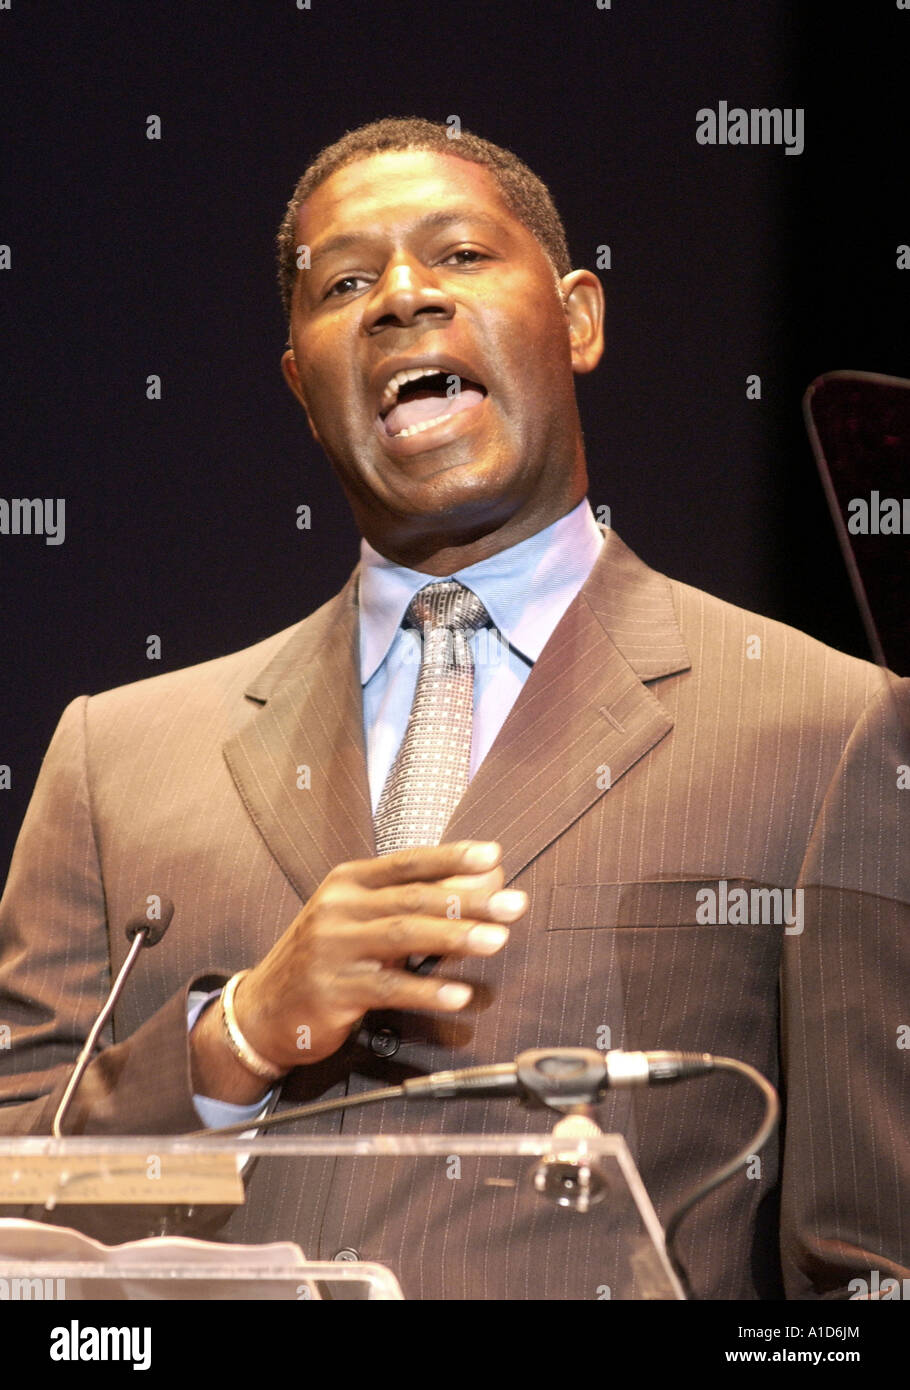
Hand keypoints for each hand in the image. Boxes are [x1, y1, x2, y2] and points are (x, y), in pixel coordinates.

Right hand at [231, 840, 525, 1069]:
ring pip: (404, 935)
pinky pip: (389, 988)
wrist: (262, 1011)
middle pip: (413, 897)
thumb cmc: (325, 960)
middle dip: (469, 900)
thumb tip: (476, 888)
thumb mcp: (358, 921)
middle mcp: (338, 907)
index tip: (493, 856)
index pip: (408, 862)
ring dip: (455, 938)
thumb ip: (407, 904)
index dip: (452, 857)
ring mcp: (332, 948)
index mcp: (348, 882)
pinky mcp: (333, 990)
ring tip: (498, 940)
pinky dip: (427, 990)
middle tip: (514, 904)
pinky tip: (459, 994)